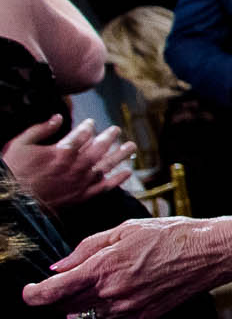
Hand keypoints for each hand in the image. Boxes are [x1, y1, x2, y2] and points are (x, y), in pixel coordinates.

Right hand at [3, 116, 135, 209]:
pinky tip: (128, 172)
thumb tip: (58, 117)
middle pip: (99, 148)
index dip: (88, 127)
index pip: (82, 135)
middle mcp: (75, 166)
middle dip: (109, 137)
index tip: (91, 123)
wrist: (13, 200)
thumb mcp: (20, 144)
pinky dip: (118, 180)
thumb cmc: (13, 171)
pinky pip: (105, 187)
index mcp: (61, 151)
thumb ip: (40, 129)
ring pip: (106, 165)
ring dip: (120, 155)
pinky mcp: (82, 196)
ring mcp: (80, 182)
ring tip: (132, 147)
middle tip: (117, 129)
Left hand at [22, 214, 231, 318]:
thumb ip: (85, 249)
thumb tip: (57, 268)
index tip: (29, 291)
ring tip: (88, 292)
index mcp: (104, 268)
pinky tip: (107, 303)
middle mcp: (113, 294)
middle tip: (65, 283)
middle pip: (64, 308)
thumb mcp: (123, 231)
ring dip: (78, 310)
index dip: (33, 295)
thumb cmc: (169, 235)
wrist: (209, 253)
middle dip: (57, 298)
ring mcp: (128, 310)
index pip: (52, 293)